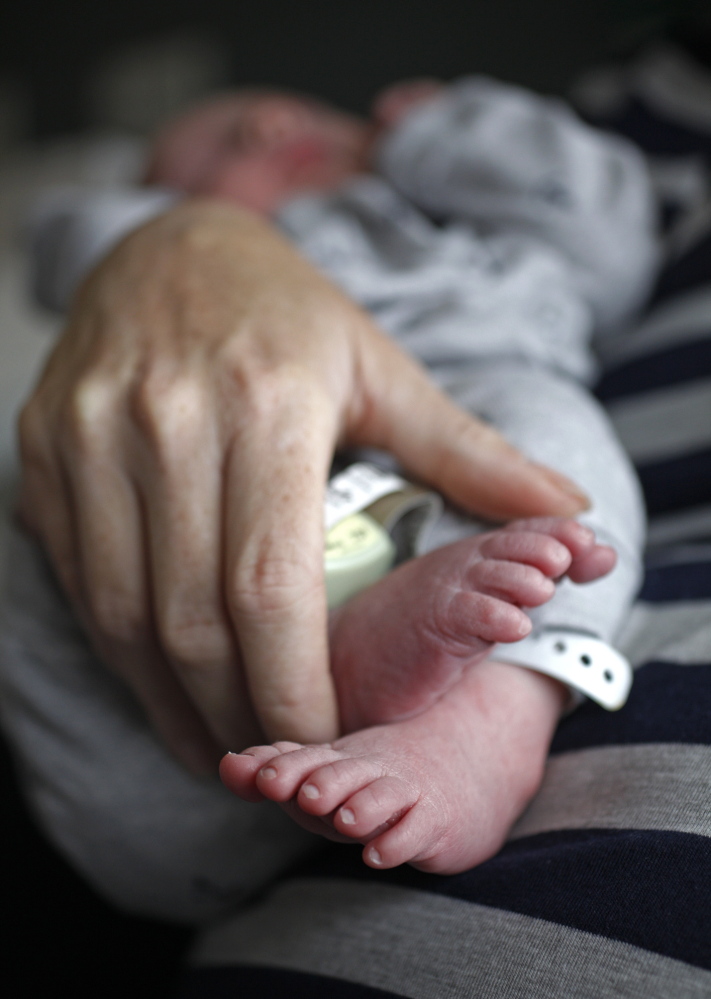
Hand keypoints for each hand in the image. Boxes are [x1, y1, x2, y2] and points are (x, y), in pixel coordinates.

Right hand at [18, 198, 586, 770]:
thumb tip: (570, 516)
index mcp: (264, 402)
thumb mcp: (382, 368)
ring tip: (222, 744)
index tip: (327, 738)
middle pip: (190, 619)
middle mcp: (163, 420)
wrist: (168, 248)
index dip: (295, 685)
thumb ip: (470, 452)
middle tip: (279, 758)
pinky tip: (163, 683)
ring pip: (120, 616)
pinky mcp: (41, 453)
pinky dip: (120, 652)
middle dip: (236, 713)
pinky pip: (76, 581)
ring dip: (171, 703)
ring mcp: (86, 437)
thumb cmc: (285, 316)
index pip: (269, 585)